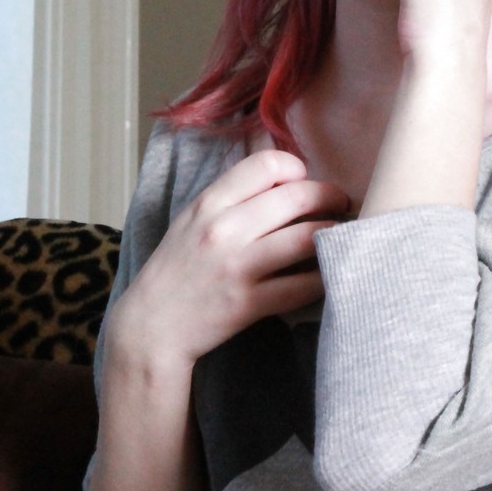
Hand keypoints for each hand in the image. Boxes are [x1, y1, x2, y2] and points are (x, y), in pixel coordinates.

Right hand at [108, 149, 350, 371]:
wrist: (150, 326)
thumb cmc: (178, 268)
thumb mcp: (193, 219)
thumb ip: (233, 197)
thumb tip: (287, 177)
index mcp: (209, 203)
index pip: (266, 164)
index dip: (296, 168)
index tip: (303, 182)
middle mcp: (223, 230)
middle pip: (298, 196)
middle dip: (331, 197)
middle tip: (341, 205)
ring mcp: (238, 267)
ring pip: (307, 238)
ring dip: (335, 234)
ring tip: (341, 236)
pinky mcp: (249, 303)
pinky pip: (303, 285)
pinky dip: (324, 276)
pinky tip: (329, 272)